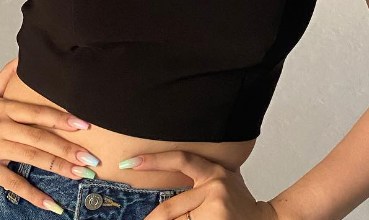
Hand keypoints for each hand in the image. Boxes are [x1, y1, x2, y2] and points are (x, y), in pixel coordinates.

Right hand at [0, 57, 99, 211]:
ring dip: (58, 168)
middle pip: (39, 137)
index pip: (38, 112)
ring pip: (31, 158)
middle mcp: (2, 126)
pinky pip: (13, 182)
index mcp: (5, 108)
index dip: (62, 119)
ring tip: (80, 175)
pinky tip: (50, 204)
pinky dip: (32, 194)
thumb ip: (7, 76)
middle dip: (67, 148)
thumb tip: (23, 56)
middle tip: (91, 159)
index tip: (85, 125)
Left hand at [123, 150, 279, 219]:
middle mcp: (215, 187)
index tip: (128, 162)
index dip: (152, 160)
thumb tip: (169, 173)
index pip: (180, 159)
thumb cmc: (240, 206)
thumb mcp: (223, 182)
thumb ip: (202, 177)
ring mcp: (216, 208)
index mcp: (214, 171)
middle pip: (170, 208)